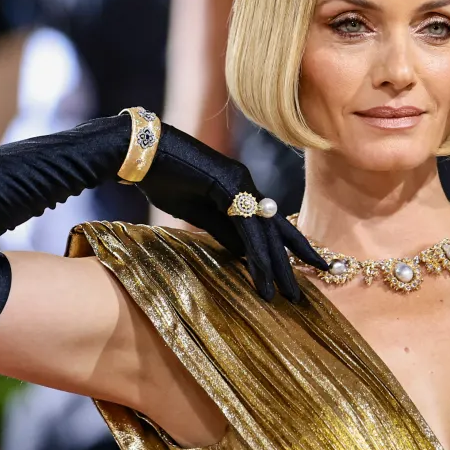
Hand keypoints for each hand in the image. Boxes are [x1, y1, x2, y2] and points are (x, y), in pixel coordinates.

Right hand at [137, 124, 327, 302]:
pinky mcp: (230, 186)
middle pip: (276, 230)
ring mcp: (241, 183)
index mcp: (241, 190)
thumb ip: (223, 231)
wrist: (143, 154)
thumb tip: (244, 254)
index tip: (306, 268)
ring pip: (266, 231)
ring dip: (277, 265)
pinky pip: (248, 226)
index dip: (290, 247)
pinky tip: (264, 274)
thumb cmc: (165, 179)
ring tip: (288, 295)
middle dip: (291, 262)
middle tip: (300, 295)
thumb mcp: (198, 214)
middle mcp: (247, 185)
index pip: (271, 224)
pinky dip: (256, 252)